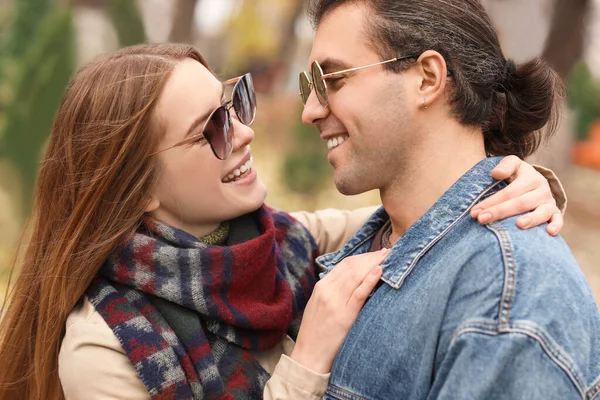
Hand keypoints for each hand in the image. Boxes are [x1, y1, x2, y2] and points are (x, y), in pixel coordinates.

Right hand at [290, 249, 386, 373]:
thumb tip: (350, 279)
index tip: (375, 253)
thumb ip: (331, 290)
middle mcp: (327, 290)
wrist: (309, 355)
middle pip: (351, 266)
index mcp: (321, 286)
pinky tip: (379, 271)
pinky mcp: (345, 315)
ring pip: (356, 276)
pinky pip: (359, 293)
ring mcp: (336, 302)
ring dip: (373, 263)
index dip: (362, 257)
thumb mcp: (319, 304)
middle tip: (386, 251)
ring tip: (387, 257)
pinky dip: (369, 280)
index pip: (344, 264)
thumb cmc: (316, 331)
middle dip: (370, 257)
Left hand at [471, 155, 562, 235]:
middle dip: (500, 212)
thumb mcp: (512, 164)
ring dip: (531, 219)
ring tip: (519, 225)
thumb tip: (495, 173)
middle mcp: (541, 190)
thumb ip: (505, 166)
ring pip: (541, 212)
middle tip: (482, 220)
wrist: (534, 181)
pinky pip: (558, 219)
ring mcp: (549, 202)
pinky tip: (549, 232)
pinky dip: (556, 225)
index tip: (475, 212)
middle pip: (520, 203)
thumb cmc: (517, 175)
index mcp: (530, 177)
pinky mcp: (555, 212)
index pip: (508, 192)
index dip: (491, 202)